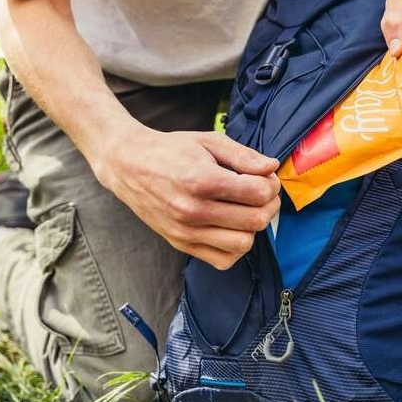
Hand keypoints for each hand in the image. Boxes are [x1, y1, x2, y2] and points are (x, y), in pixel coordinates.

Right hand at [95, 126, 280, 269]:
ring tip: (247, 210)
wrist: (129, 165)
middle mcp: (193, 210)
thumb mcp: (209, 141)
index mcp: (201, 180)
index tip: (265, 177)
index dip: (270, 184)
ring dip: (253, 227)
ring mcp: (185, 231)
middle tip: (261, 193)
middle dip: (268, 205)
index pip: (258, 193)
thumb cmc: (172, 150)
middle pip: (256, 220)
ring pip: (243, 244)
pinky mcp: (181, 244)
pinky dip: (235, 247)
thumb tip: (272, 168)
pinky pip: (223, 260)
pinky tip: (232, 227)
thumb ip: (243, 155)